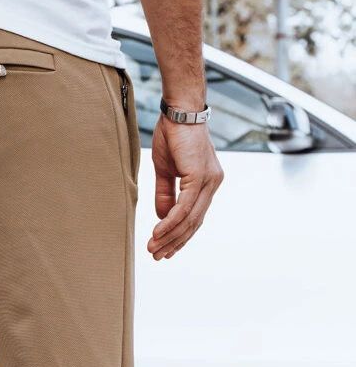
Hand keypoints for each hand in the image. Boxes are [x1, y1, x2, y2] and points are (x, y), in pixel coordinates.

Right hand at [148, 114, 223, 260]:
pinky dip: (170, 223)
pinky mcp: (199, 176)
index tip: (166, 250)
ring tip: (153, 248)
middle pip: (194, 223)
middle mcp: (213, 183)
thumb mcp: (166, 170)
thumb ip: (166, 193)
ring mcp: (208, 180)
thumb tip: (163, 217)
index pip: (195, 217)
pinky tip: (158, 233)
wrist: (179, 110)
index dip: (180, 236)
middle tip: (157, 256)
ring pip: (189, 219)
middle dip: (174, 242)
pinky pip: (184, 207)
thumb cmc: (173, 134)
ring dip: (169, 236)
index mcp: (207, 182)